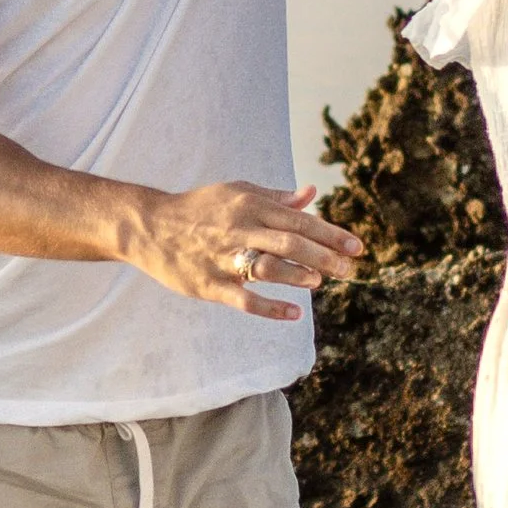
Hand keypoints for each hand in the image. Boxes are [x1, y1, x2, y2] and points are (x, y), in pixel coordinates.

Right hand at [124, 181, 361, 321]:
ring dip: (297, 276)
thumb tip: (311, 193)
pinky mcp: (210, 284)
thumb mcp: (237, 193)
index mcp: (251, 206)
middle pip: (290, 243)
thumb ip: (276, 197)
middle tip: (349, 270)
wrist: (150, 226)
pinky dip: (270, 307)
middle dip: (324, 256)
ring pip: (268, 268)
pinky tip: (294, 314)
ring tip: (319, 283)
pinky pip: (244, 298)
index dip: (330, 234)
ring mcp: (224, 258)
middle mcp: (241, 230)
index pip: (299, 220)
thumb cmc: (200, 208)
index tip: (357, 247)